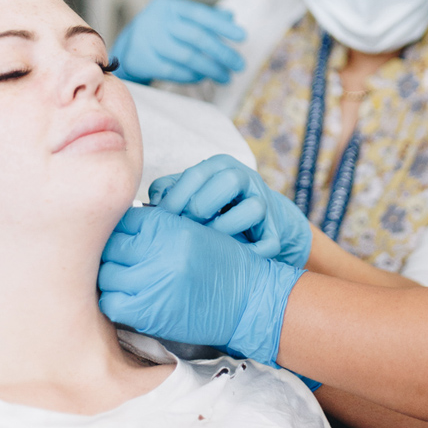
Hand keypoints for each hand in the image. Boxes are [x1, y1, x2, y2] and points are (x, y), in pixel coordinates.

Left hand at [99, 207, 302, 363]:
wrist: (249, 300)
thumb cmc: (222, 264)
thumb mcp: (193, 230)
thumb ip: (158, 227)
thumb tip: (120, 228)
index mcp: (168, 224)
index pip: (122, 221)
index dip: (121, 233)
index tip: (125, 243)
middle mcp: (158, 249)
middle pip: (110, 247)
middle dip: (114, 255)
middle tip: (123, 264)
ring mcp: (152, 280)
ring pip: (106, 275)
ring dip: (113, 279)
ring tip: (126, 282)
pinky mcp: (149, 311)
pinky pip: (111, 303)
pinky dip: (115, 301)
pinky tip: (129, 300)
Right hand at [111, 0, 245, 84]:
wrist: (129, 49)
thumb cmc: (162, 32)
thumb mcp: (180, 20)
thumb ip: (205, 18)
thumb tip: (231, 17)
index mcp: (167, 6)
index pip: (200, 14)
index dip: (223, 26)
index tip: (243, 37)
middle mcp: (155, 20)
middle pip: (196, 37)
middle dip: (222, 52)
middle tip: (239, 65)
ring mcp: (146, 41)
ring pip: (187, 57)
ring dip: (211, 69)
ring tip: (226, 77)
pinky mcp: (142, 61)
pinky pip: (174, 71)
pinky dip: (193, 76)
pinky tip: (205, 78)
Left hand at [149, 155, 311, 268]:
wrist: (255, 219)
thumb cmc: (210, 205)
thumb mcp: (189, 191)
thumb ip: (168, 191)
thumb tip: (151, 205)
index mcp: (220, 166)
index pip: (197, 173)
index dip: (176, 198)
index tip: (162, 220)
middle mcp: (245, 179)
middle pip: (229, 181)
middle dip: (201, 207)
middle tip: (185, 229)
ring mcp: (264, 203)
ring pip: (253, 209)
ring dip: (226, 228)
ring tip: (207, 244)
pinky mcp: (275, 230)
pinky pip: (269, 242)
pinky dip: (251, 254)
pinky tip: (230, 260)